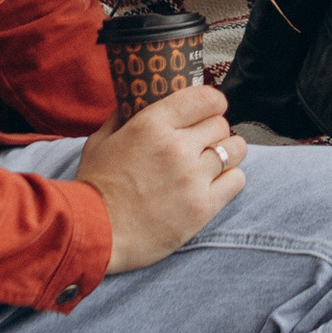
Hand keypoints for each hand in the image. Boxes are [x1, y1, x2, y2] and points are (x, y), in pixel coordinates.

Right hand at [76, 81, 245, 270]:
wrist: (94, 233)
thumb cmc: (95, 187)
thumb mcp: (100, 140)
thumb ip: (122, 116)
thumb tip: (136, 99)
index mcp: (152, 125)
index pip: (205, 98)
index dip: (212, 102)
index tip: (210, 109)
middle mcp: (177, 147)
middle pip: (221, 124)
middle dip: (213, 130)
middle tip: (202, 142)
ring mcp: (193, 178)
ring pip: (235, 149)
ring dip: (226, 152)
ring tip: (213, 161)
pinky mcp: (203, 207)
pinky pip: (237, 180)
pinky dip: (229, 179)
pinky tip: (214, 184)